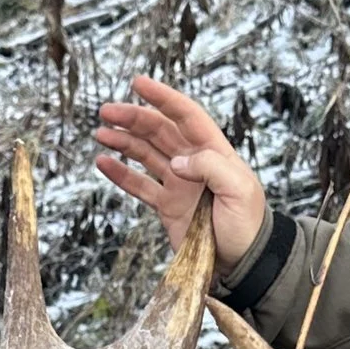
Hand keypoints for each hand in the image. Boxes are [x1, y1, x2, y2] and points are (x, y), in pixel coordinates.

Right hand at [93, 78, 269, 271]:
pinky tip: (103, 163)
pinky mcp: (167, 205)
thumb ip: (211, 167)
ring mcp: (178, 184)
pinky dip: (120, 173)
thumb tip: (177, 161)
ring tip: (101, 134)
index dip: (163, 98)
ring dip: (123, 141)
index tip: (138, 83)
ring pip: (145, 153)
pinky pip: (139, 185)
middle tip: (107, 112)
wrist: (244, 265)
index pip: (186, 115)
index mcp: (214, 152)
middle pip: (159, 131)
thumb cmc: (248, 227)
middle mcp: (194, 163)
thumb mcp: (240, 191)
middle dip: (133, 118)